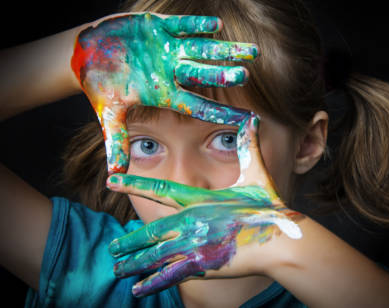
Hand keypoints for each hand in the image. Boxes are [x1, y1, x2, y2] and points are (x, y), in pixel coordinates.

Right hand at [71, 12, 257, 173]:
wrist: (87, 54)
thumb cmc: (100, 86)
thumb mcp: (109, 113)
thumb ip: (116, 140)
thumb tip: (115, 173)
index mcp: (165, 94)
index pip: (198, 106)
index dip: (221, 113)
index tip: (247, 119)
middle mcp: (172, 73)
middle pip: (206, 76)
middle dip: (226, 76)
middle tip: (246, 77)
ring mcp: (168, 49)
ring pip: (202, 50)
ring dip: (224, 51)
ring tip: (251, 51)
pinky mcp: (159, 27)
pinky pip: (182, 26)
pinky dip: (197, 25)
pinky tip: (217, 26)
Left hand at [107, 113, 302, 296]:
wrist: (282, 239)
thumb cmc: (269, 206)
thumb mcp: (257, 174)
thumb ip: (249, 147)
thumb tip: (253, 118)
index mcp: (199, 199)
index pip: (158, 188)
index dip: (133, 184)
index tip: (111, 181)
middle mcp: (191, 222)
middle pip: (150, 232)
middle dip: (129, 241)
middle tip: (112, 248)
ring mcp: (194, 245)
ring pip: (156, 255)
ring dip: (135, 262)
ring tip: (117, 270)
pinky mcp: (203, 266)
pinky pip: (171, 275)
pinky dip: (153, 283)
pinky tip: (138, 290)